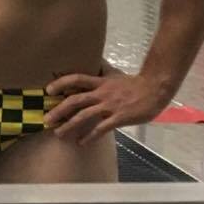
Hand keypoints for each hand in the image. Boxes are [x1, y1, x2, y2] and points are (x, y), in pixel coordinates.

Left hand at [44, 69, 171, 144]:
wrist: (156, 89)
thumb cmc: (135, 84)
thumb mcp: (115, 74)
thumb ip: (102, 72)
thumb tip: (95, 61)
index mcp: (100, 82)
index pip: (76, 79)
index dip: (61, 83)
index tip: (48, 90)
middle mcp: (102, 93)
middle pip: (76, 100)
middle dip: (59, 110)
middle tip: (46, 119)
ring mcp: (110, 106)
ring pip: (85, 115)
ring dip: (69, 125)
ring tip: (58, 133)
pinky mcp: (119, 118)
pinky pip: (101, 128)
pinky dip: (90, 136)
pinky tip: (81, 142)